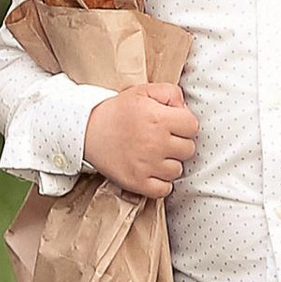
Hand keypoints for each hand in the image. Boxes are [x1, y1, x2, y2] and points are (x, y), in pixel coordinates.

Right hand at [87, 82, 197, 198]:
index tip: (173, 125)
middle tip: (162, 140)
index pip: (193, 127)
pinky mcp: (136, 183)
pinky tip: (152, 172)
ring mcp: (146, 165)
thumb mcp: (144, 91)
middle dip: (178, 144)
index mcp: (159, 119)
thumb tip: (185, 110)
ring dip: (169, 164)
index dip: (185, 124)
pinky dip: (161, 184)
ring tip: (154, 155)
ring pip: (177, 171)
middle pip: (188, 150)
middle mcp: (155, 143)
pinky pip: (164, 190)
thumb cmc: (119, 111)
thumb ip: (171, 93)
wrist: (87, 130)